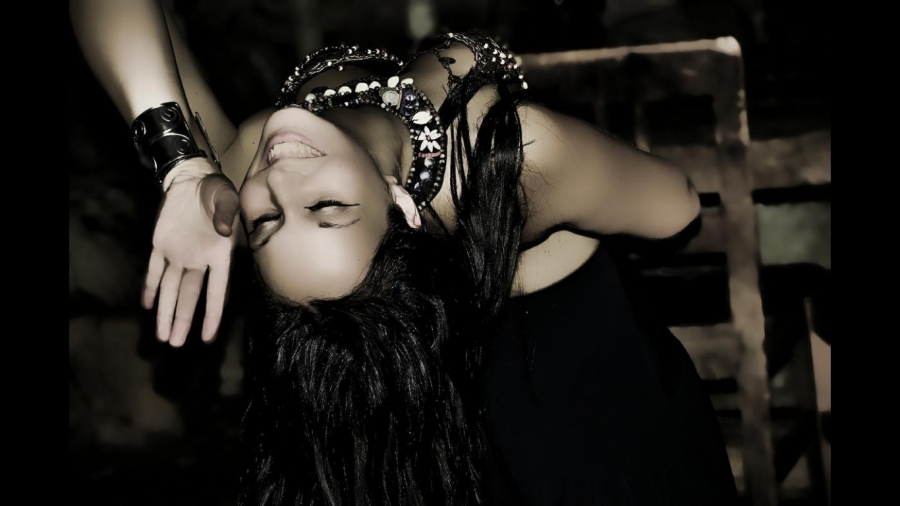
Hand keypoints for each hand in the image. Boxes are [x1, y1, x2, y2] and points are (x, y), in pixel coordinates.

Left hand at [142, 158, 238, 346]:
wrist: (193, 179)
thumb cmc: (216, 191)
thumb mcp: (226, 198)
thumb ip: (226, 214)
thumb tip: (223, 230)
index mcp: (217, 254)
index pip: (215, 291)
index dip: (211, 315)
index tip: (207, 337)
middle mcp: (197, 260)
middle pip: (188, 296)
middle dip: (182, 320)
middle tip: (175, 344)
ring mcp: (177, 254)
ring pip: (170, 288)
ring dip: (165, 311)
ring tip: (163, 336)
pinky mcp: (160, 245)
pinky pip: (153, 270)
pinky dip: (149, 287)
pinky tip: (147, 306)